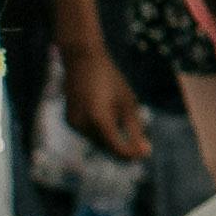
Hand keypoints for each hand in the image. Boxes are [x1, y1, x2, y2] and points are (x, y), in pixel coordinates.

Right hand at [57, 41, 146, 169]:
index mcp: (99, 118)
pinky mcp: (69, 121)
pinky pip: (88, 133)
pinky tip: (106, 115)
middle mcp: (82, 124)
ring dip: (111, 139)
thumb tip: (145, 153)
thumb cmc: (111, 80)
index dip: (131, 154)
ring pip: (97, 141)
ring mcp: (73, 124)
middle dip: (122, 148)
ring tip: (121, 122)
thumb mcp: (128, 103)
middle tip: (141, 146)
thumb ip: (136, 129)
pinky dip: (100, 131)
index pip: (116, 147)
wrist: (83, 61)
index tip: (146, 154)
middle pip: (106, 146)